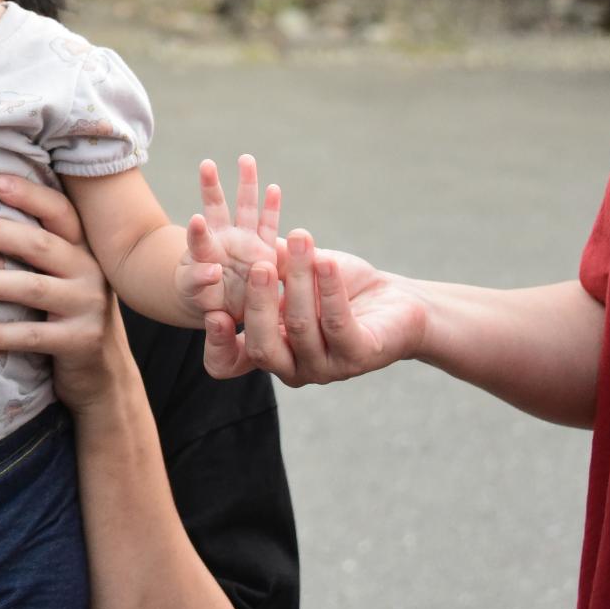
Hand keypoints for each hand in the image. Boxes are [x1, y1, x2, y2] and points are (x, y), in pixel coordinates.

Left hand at [0, 172, 136, 414]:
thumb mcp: (63, 275)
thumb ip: (37, 247)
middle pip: (38, 244)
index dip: (28, 194)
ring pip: (32, 288)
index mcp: (83, 247)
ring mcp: (88, 306)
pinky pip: (31, 336)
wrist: (105, 374)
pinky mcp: (81, 341)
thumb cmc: (68, 314)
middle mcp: (90, 270)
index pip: (58, 211)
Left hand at [177, 155, 281, 321]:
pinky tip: (273, 187)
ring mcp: (245, 243)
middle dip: (211, 186)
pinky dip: (271, 207)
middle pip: (216, 209)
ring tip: (245, 159)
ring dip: (247, 184)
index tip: (196, 220)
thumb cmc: (205, 297)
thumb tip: (212, 272)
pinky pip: (269, 226)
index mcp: (204, 253)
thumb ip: (199, 282)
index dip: (198, 231)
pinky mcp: (265, 251)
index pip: (199, 240)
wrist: (224, 306)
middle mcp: (224, 242)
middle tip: (206, 164)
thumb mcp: (196, 294)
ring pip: (245, 209)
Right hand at [203, 230, 429, 387]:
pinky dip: (329, 289)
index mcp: (270, 349)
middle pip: (262, 347)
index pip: (229, 364)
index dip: (217, 345)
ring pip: (300, 327)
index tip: (212, 313)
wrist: (397, 302)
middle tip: (259, 265)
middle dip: (259, 303)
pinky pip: (338, 324)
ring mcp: (327, 367)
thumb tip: (230, 241)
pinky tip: (326, 262)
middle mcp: (293, 367)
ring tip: (300, 241)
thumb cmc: (341, 288)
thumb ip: (266, 264)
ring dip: (298, 280)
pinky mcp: (359, 357)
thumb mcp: (296, 274)